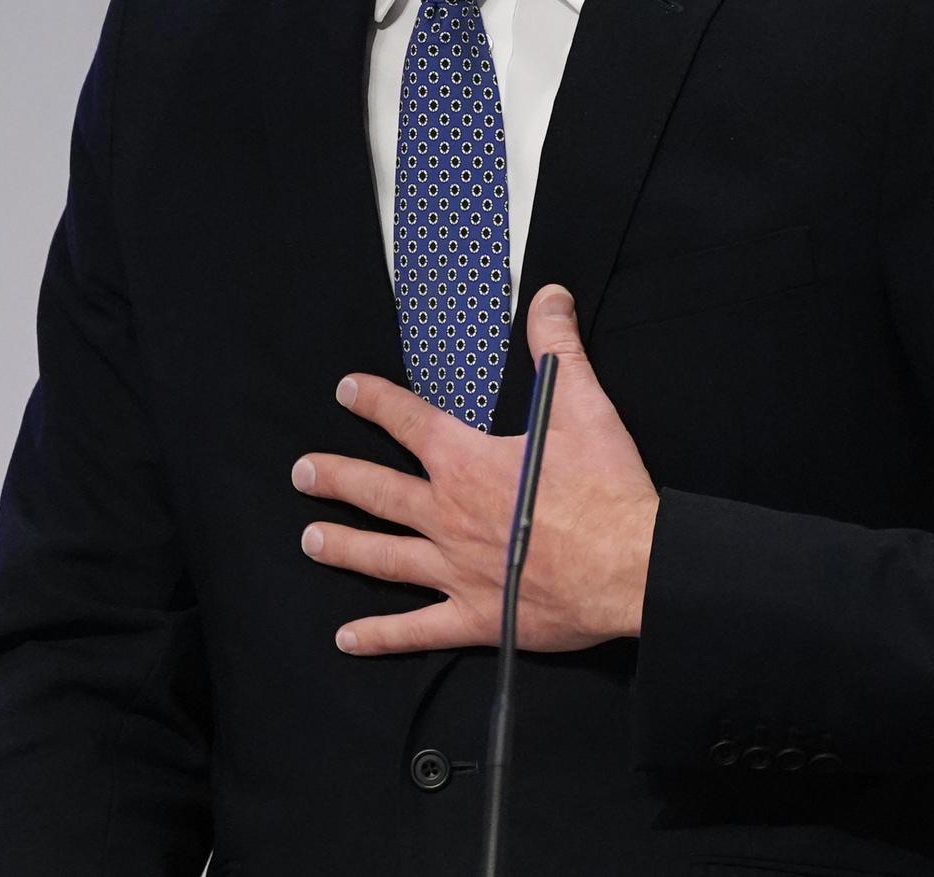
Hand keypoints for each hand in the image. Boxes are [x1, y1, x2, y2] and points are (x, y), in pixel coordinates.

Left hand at [291, 285, 659, 655]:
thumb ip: (556, 348)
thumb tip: (549, 296)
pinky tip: (348, 638)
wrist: (632, 566)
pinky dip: (380, 635)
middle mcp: (450, 515)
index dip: (376, 402)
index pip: (410, 423)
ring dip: (344, 546)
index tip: (348, 391)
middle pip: (379, 491)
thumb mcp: (584, 405)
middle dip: (337, 478)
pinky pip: (417, 629)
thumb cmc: (607, 490)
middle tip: (302, 472)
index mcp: (468, 464)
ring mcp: (457, 569)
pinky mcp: (477, 615)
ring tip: (310, 540)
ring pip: (384, 556)